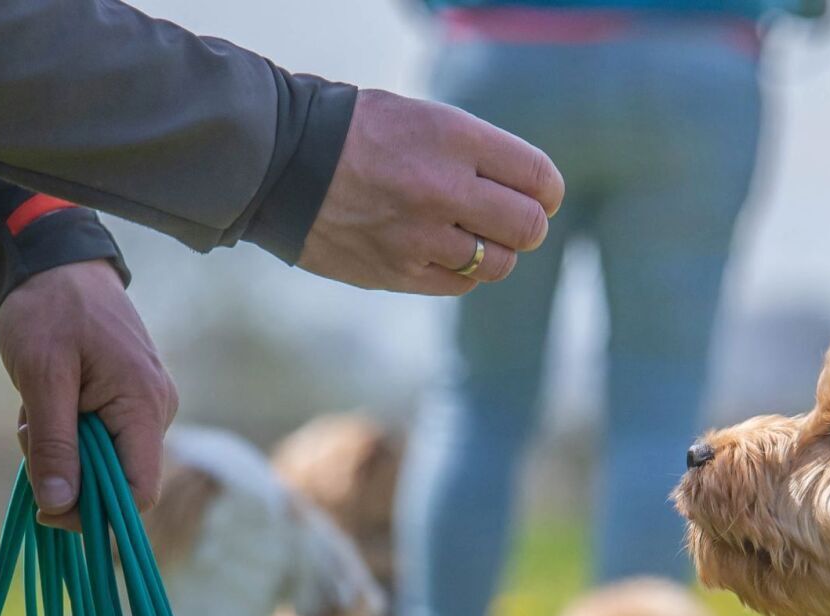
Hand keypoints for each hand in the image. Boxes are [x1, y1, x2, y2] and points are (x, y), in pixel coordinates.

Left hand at [0, 260, 178, 528]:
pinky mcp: (130, 399)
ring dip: (62, 449)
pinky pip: (101, 438)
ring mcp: (147, 405)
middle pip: (119, 479)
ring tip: (33, 409)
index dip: (95, 512)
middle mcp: (158, 411)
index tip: (46, 509)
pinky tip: (48, 402)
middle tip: (28, 433)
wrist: (56, 263)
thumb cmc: (49, 312)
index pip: (139, 491)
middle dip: (67, 471)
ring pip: (105, 460)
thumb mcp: (42, 379)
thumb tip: (59, 507)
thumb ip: (54, 445)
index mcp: (145, 406)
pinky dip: (68, 432)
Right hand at [298, 89, 564, 294]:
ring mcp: (422, 236)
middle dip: (527, 225)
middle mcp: (444, 188)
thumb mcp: (422, 119)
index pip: (539, 177)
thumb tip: (528, 193)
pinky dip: (462, 272)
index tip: (541, 195)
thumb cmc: (356, 133)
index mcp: (454, 138)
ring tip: (469, 235)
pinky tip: (442, 253)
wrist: (281, 161)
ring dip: (494, 252)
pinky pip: (460, 284)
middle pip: (528, 226)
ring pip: (498, 263)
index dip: (548, 191)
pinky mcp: (399, 272)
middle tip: (510, 220)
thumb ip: (475, 153)